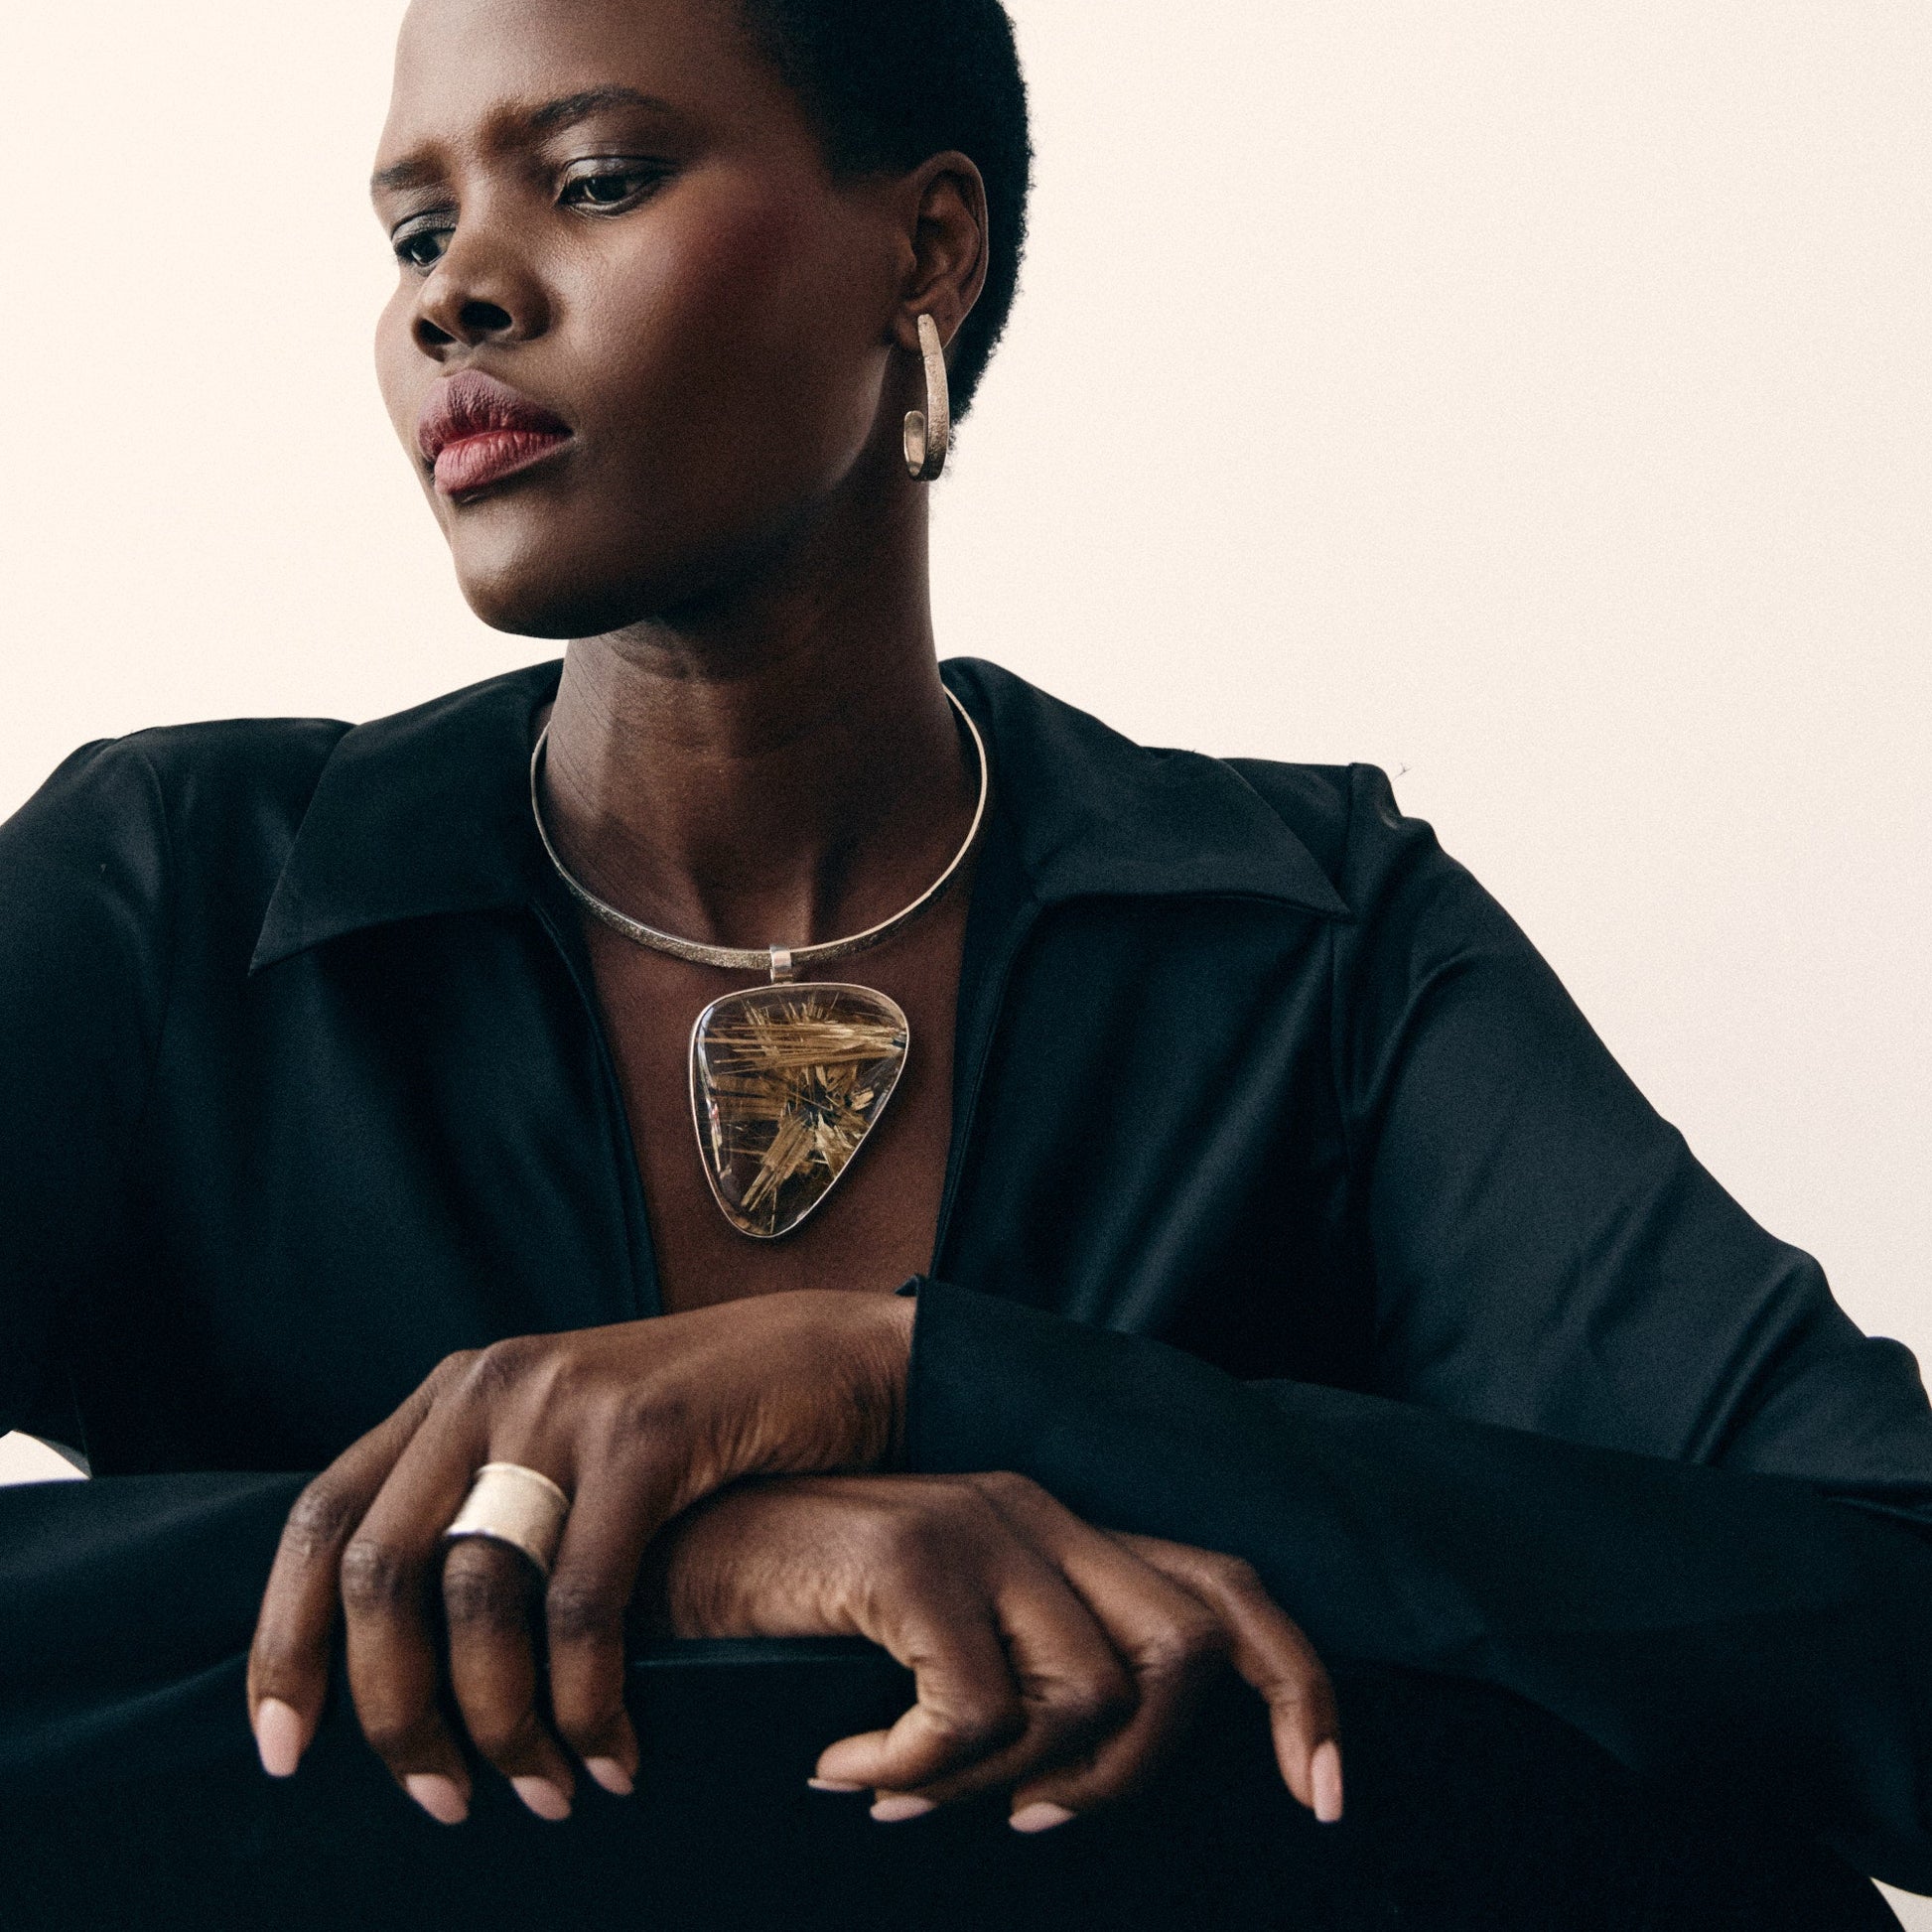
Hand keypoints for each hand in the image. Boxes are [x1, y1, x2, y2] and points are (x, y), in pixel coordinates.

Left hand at [246, 1292, 911, 1823]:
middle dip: (393, 1711)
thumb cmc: (699, 1430)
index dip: (285, 1642)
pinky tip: (611, 1753)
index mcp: (457, 1392)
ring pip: (478, 1597)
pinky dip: (587, 1699)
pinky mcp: (648, 1434)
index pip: (321, 1518)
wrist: (827, 1359)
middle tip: (436, 1800)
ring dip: (499, 1722)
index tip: (283, 1749)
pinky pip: (584, 1600)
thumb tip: (396, 1658)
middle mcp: (492, 1386)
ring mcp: (567, 1404)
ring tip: (540, 1792)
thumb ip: (487, 1505)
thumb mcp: (568, 1443)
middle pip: (380, 1571)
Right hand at [645, 1471, 1343, 1831]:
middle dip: (1133, 1772)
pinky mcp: (912, 1558)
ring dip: (998, 1783)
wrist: (667, 1550)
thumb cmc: (796, 1617)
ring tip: (905, 1789)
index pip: (1229, 1588)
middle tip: (1032, 1826)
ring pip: (1087, 1696)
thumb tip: (1079, 1782)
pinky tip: (845, 1770)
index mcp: (1058, 1531)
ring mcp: (978, 1526)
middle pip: (1189, 1646)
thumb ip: (1022, 1676)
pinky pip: (973, 1714)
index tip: (1324, 1801)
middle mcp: (1035, 1512)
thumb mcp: (936, 1643)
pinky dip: (915, 1772)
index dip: (1304, 1690)